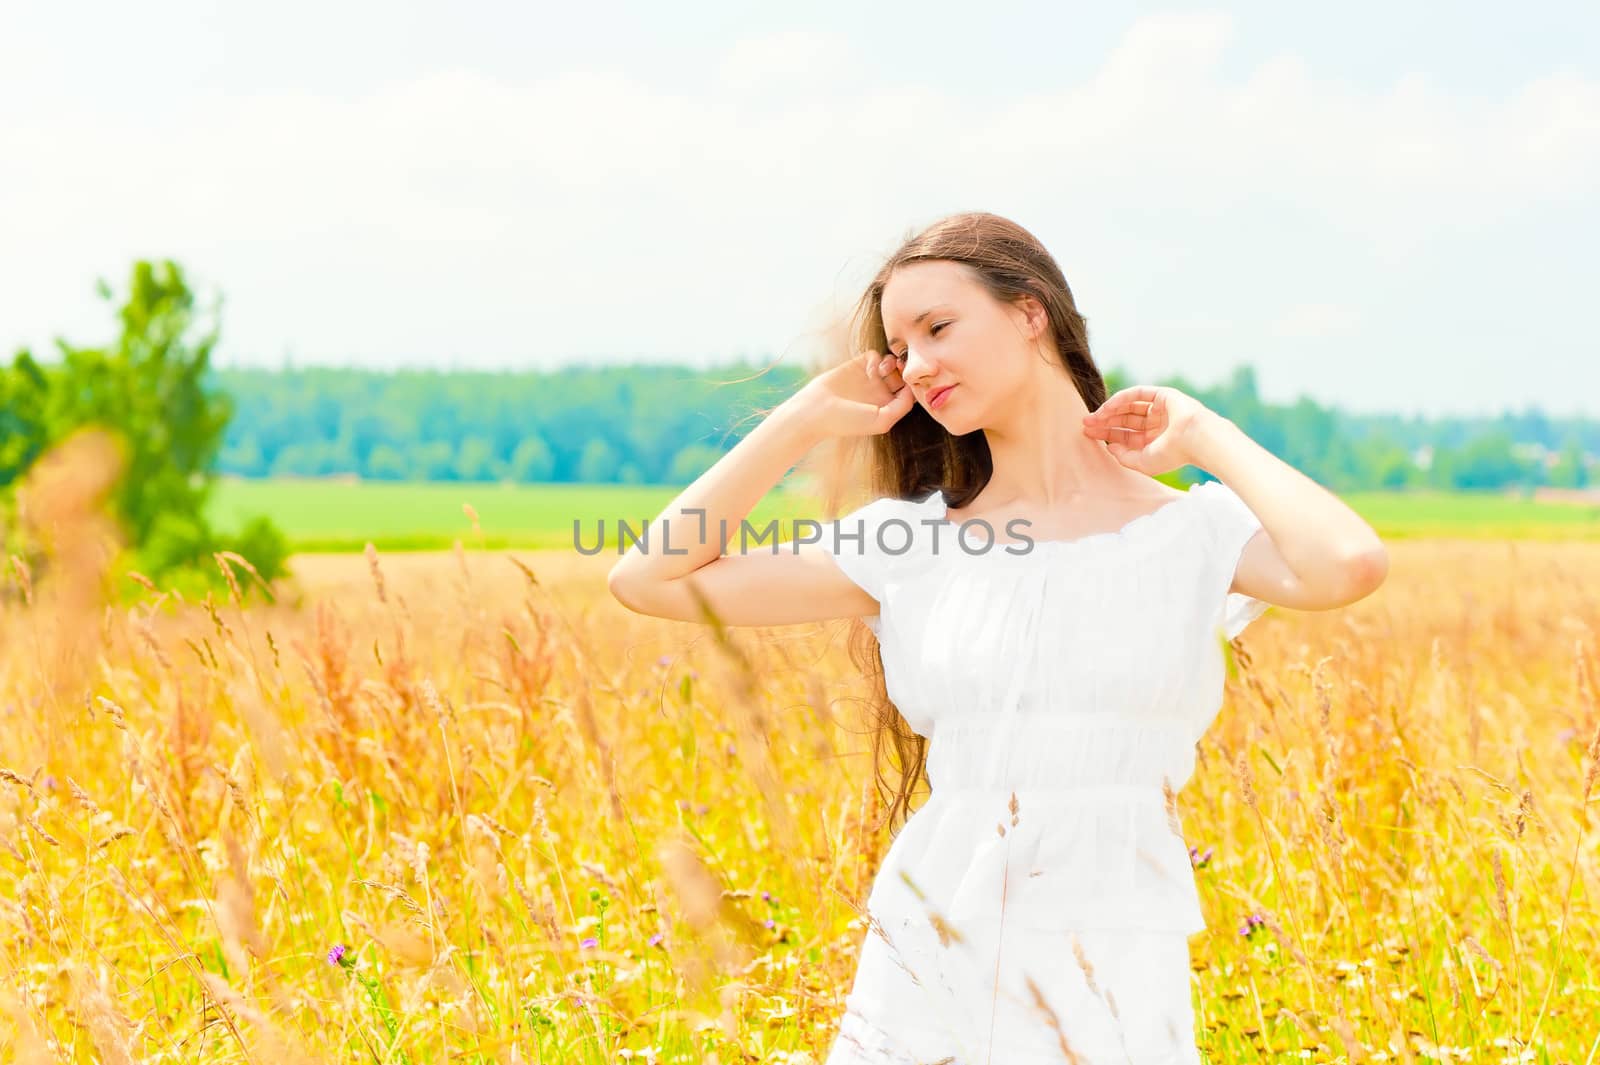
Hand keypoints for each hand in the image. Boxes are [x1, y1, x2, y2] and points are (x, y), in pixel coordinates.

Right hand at [787, 350, 916, 439]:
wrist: (817, 410)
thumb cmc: (848, 421)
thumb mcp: (882, 420)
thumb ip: (902, 406)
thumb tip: (912, 389)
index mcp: (887, 407)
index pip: (909, 392)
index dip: (914, 384)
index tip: (913, 381)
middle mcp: (879, 392)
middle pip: (902, 375)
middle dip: (905, 370)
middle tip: (904, 369)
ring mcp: (868, 378)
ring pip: (890, 363)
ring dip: (893, 363)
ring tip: (886, 369)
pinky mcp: (856, 366)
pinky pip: (874, 355)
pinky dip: (876, 359)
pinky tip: (870, 369)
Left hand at [1080, 385, 1215, 475]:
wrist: (1195, 439)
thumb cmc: (1172, 455)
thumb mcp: (1142, 462)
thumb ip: (1124, 456)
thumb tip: (1110, 446)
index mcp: (1155, 441)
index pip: (1126, 435)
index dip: (1107, 434)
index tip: (1088, 434)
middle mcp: (1157, 424)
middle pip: (1125, 420)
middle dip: (1105, 422)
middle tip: (1085, 423)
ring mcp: (1160, 409)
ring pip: (1129, 407)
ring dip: (1109, 410)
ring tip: (1092, 417)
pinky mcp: (1162, 395)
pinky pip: (1137, 394)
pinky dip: (1120, 399)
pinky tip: (1106, 407)